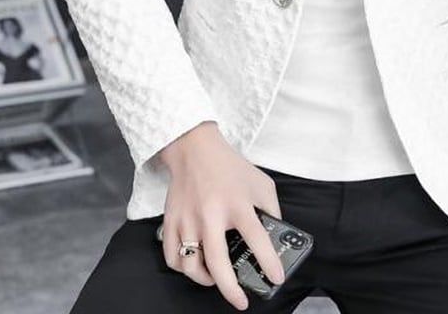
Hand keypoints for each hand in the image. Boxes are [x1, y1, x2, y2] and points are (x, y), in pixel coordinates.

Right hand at [158, 122, 285, 310]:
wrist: (195, 148)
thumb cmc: (230, 167)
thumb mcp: (260, 183)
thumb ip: (270, 209)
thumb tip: (276, 237)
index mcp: (237, 203)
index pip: (257, 238)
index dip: (269, 262)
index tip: (276, 278)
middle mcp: (211, 214)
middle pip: (218, 263)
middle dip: (231, 290)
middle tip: (241, 301)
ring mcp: (188, 219)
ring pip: (190, 265)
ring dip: (205, 280)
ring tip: (216, 279)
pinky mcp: (171, 220)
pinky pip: (171, 257)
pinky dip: (182, 267)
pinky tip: (194, 265)